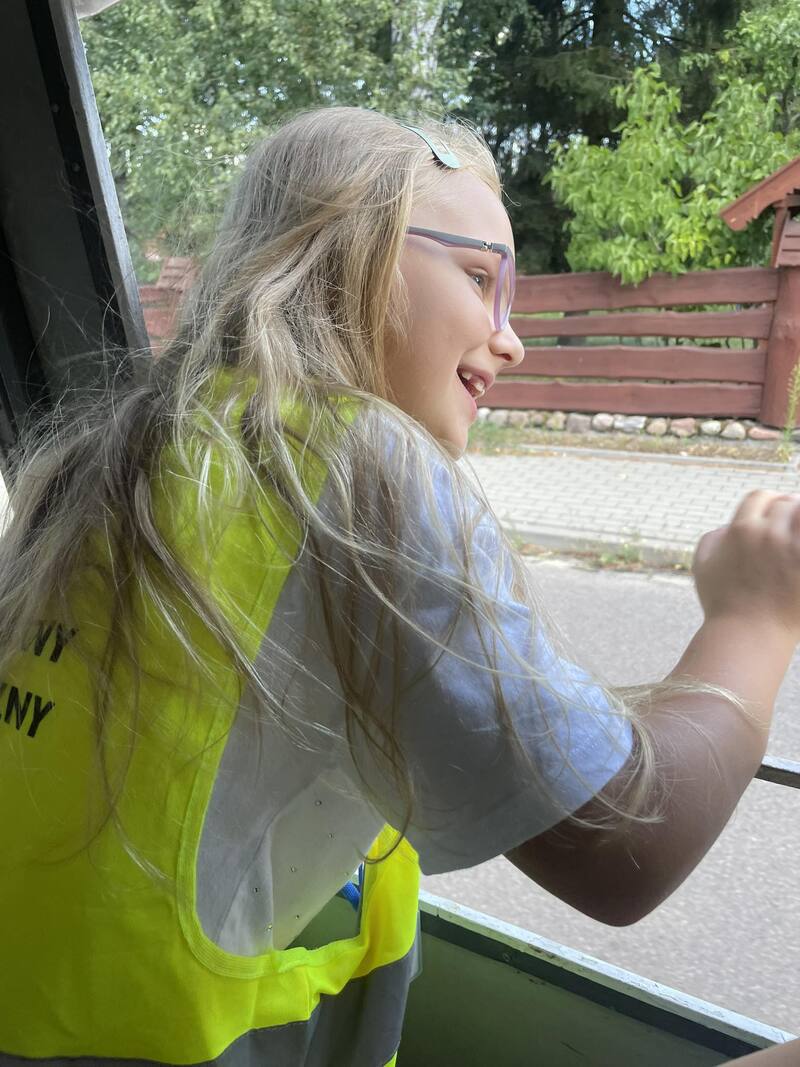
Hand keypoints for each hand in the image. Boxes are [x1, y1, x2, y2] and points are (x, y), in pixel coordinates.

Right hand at [693, 489, 799, 641]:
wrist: (748, 636)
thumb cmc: (723, 604)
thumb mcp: (703, 567)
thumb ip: (714, 538)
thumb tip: (731, 526)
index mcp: (740, 530)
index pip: (760, 497)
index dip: (768, 502)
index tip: (774, 512)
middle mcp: (767, 534)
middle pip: (785, 505)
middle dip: (788, 512)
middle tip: (789, 527)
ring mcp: (792, 550)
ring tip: (798, 530)